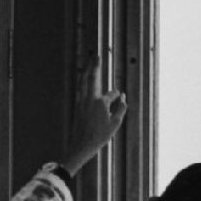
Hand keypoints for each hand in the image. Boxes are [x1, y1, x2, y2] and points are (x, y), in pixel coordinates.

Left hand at [61, 56, 126, 174]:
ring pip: (83, 81)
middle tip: (96, 56)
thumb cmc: (99, 137)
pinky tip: (83, 80)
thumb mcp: (114, 125)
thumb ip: (120, 110)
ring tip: (88, 63)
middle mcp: (90, 99)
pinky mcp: (77, 106)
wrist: (81, 145)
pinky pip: (80, 89)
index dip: (116, 94)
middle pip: (92, 78)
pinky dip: (82, 82)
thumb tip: (123, 99)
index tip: (120, 96)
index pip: (111, 94)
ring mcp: (82, 102)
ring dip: (86, 71)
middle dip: (95, 66)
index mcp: (101, 103)